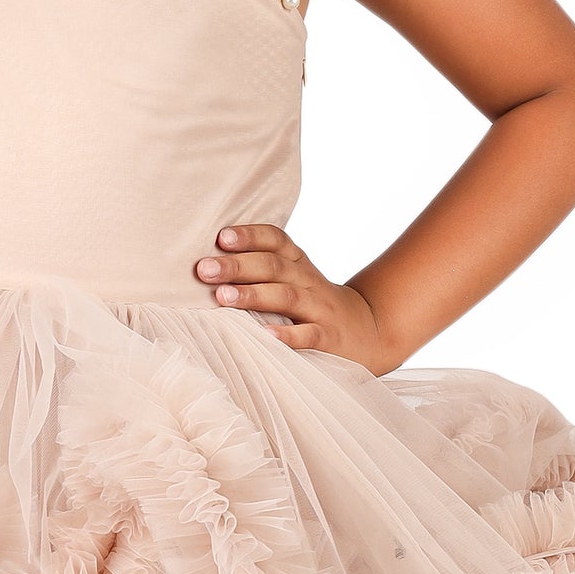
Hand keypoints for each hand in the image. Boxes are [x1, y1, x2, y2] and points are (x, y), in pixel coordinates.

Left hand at [194, 226, 395, 371]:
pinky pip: (307, 335)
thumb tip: (208, 262)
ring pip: (285, 297)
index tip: (221, 237)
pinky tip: (264, 336)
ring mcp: (319, 309)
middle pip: (272, 267)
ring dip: (253, 295)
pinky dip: (286, 335)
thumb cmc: (314, 304)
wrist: (371, 331)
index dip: (250, 235)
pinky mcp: (328, 338)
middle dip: (237, 266)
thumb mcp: (295, 279)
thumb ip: (262, 268)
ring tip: (222, 297)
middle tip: (203, 269)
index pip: (275, 240)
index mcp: (298, 264)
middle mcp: (308, 281)